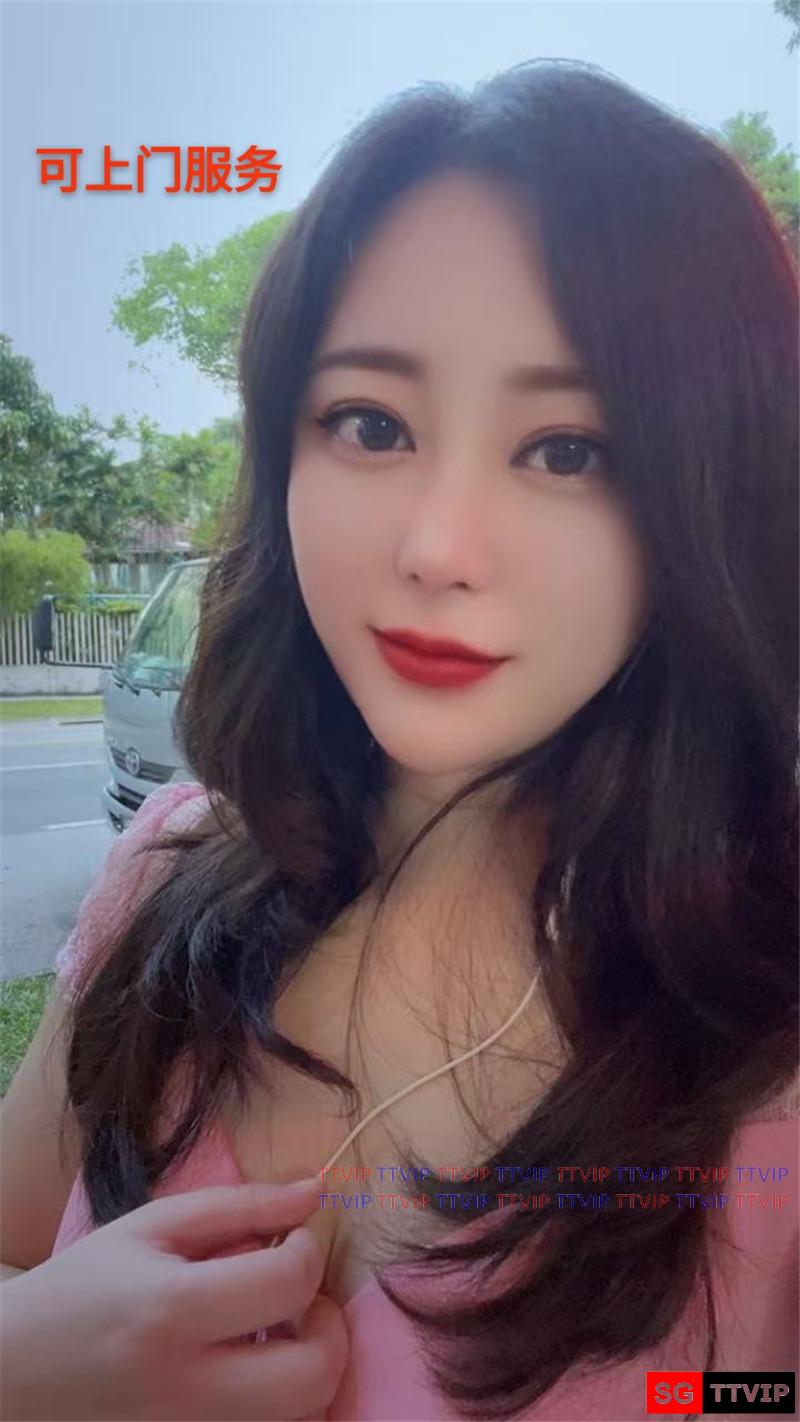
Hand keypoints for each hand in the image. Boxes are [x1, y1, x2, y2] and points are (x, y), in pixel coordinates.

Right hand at [0, 1178, 348, 1419]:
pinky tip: (252, 1366)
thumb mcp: (152, 1227)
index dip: (307, 1249)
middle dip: (329, 1327)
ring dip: (309, 1367)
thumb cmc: (85, 1286)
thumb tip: (316, 1192)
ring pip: (301, 1416)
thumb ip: (240, 1206)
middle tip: (300, 1299)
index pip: (287, 1284)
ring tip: (275, 1331)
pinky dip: (278, 1400)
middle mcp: (186, 1388)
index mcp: (172, 1311)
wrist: (16, 1371)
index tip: (291, 1236)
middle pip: (313, 1374)